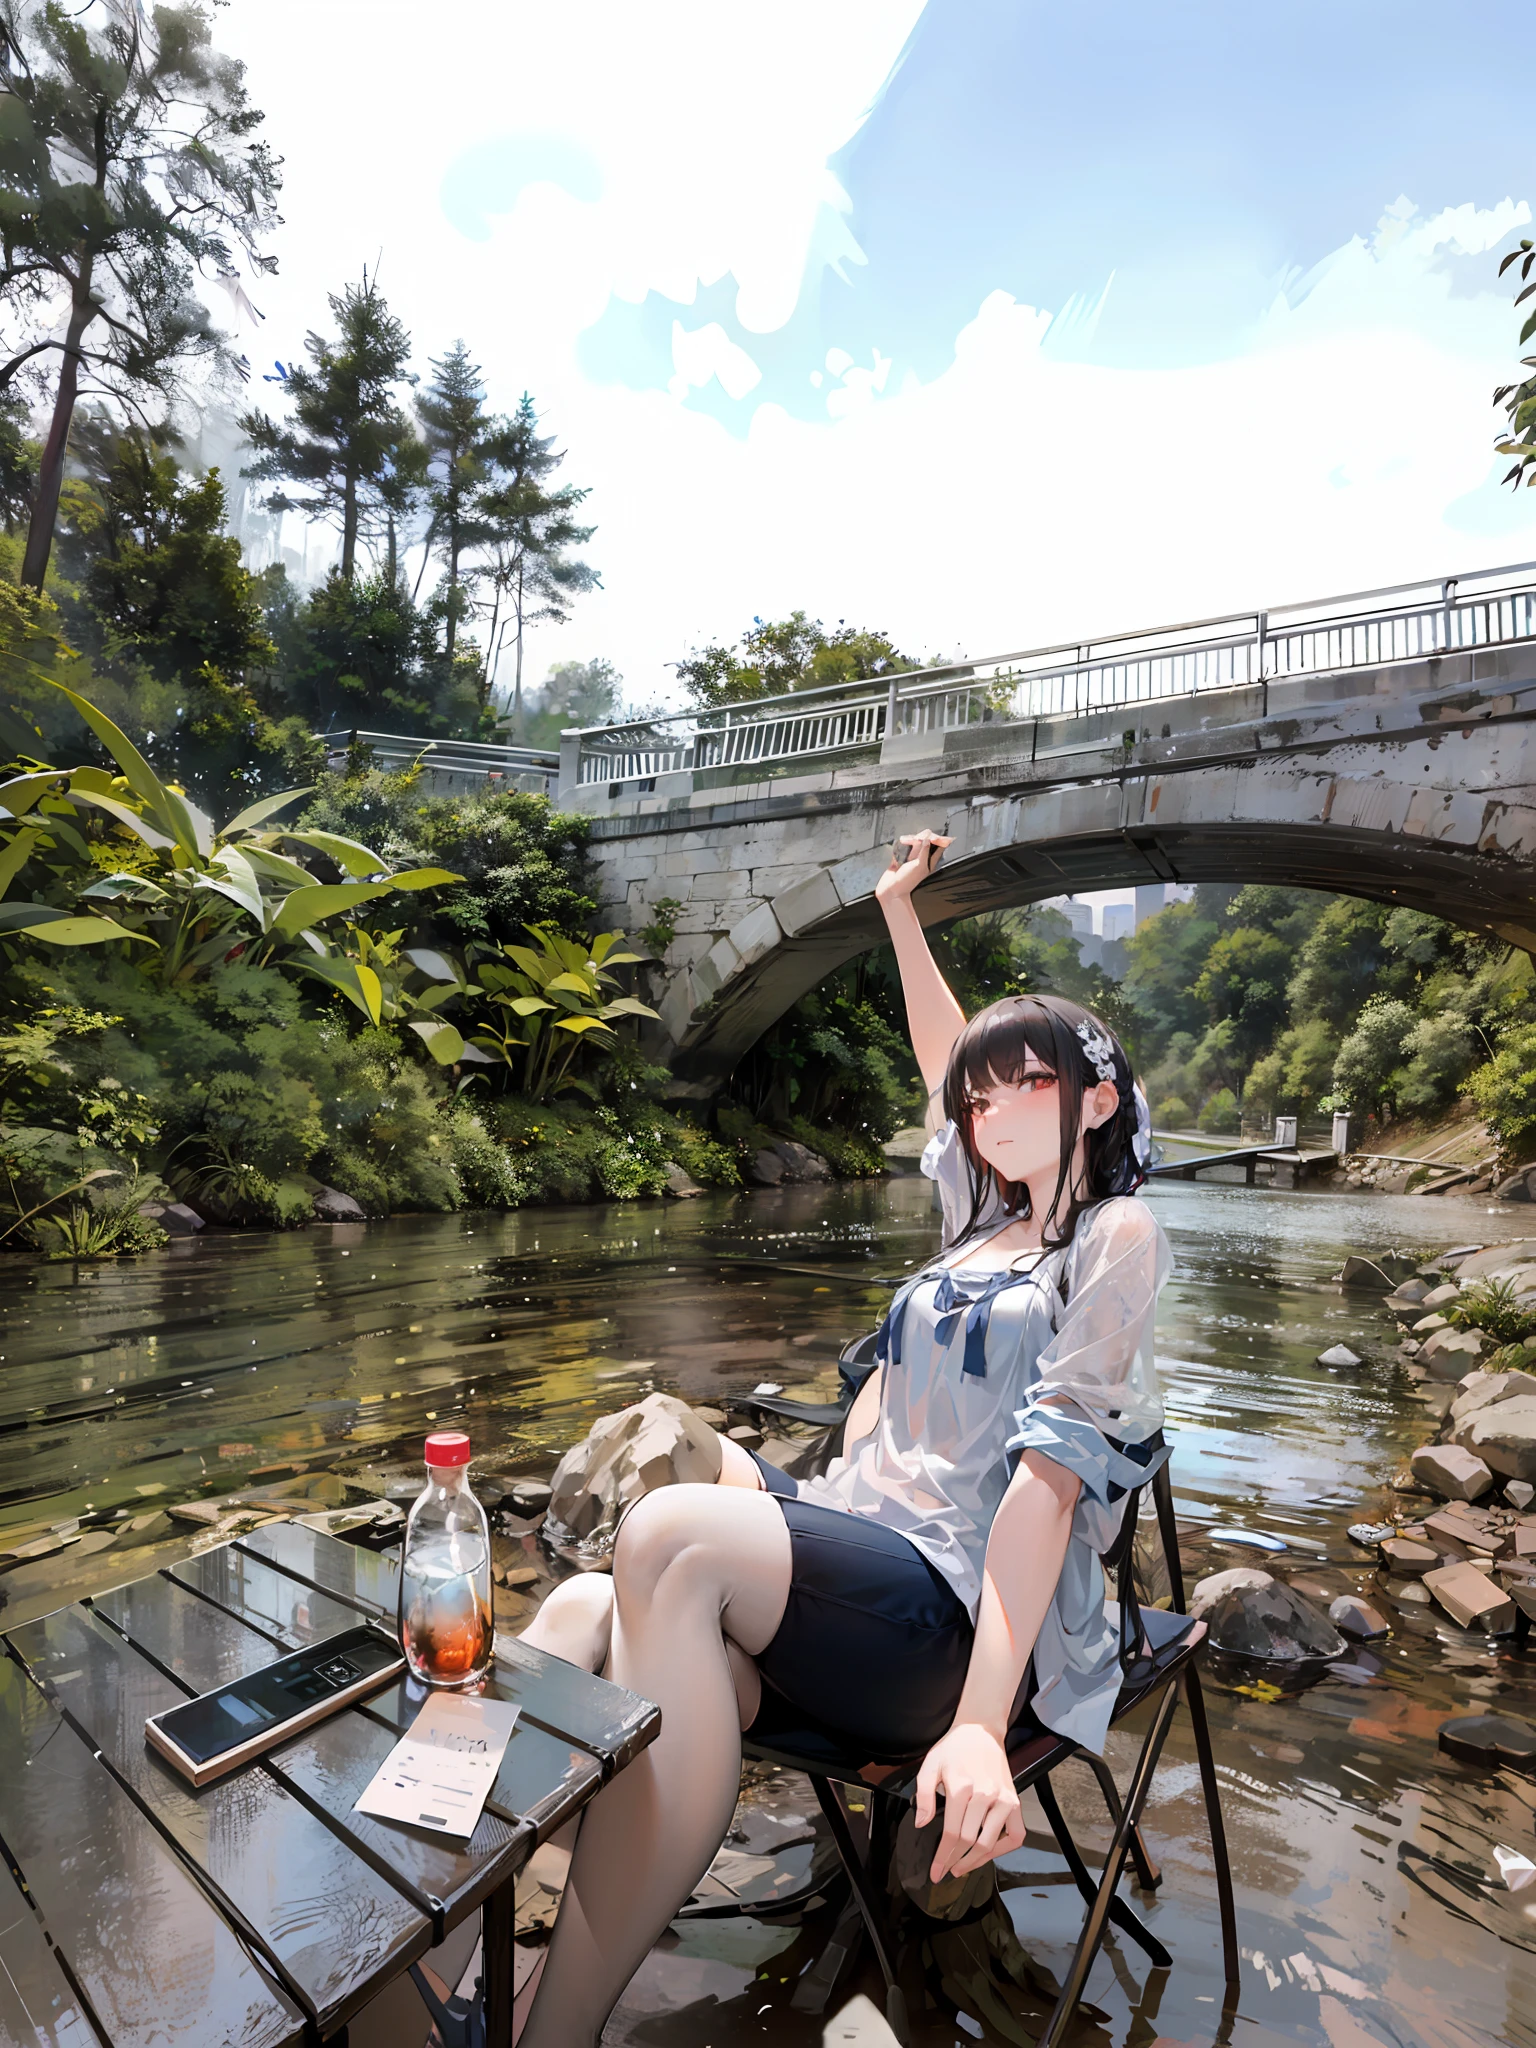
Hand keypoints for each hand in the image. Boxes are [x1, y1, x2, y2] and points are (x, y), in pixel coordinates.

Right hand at [875, 829, 950, 905]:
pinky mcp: (899, 859)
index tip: (936, 833)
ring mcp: (909, 859)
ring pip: (913, 844)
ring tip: (906, 840)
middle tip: (919, 836)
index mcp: (929, 863)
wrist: (891, 889)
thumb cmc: (907, 881)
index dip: (939, 840)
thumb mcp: (919, 865)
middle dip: (922, 838)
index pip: (938, 848)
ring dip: (910, 840)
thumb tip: (928, 839)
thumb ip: (924, 851)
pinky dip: (901, 845)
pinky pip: (901, 848)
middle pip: (925, 844)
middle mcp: (920, 860)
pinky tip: (900, 843)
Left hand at [914, 1722, 1025, 1882]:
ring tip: (962, 1868)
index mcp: (962, 1787)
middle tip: (946, 1872)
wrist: (980, 1731)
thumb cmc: (954, 1749)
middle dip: (955, 1861)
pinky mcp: (1014, 1802)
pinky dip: (1003, 1850)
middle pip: (969, 1841)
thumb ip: (923, 1795)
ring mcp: (1003, 1799)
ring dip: (975, 1862)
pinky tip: (989, 1854)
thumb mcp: (930, 1765)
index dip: (942, 1857)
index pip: (951, 1832)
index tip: (935, 1872)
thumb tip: (921, 1823)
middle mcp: (985, 1795)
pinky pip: (1015, 1835)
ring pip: (990, 1843)